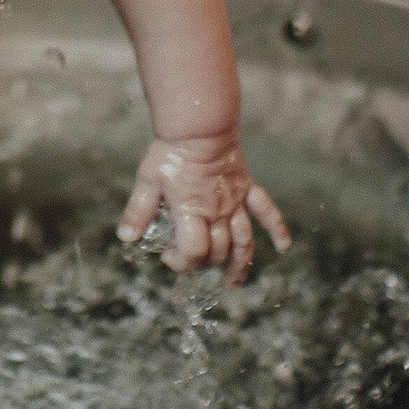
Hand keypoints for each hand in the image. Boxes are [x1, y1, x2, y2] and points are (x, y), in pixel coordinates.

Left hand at [120, 132, 291, 284]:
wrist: (200, 125)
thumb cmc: (172, 152)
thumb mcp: (148, 181)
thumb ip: (138, 211)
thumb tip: (125, 238)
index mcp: (192, 212)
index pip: (193, 253)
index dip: (180, 263)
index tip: (167, 256)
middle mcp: (217, 212)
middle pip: (217, 251)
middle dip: (202, 263)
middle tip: (190, 260)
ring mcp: (235, 202)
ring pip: (243, 241)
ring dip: (239, 264)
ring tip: (232, 283)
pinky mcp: (246, 189)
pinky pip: (266, 211)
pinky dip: (277, 229)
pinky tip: (283, 246)